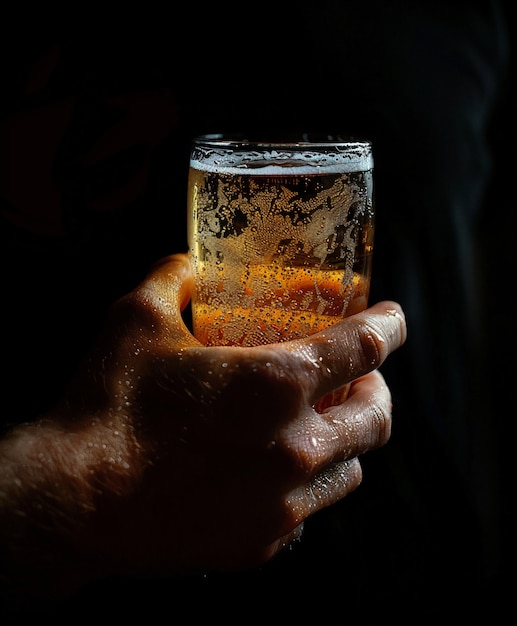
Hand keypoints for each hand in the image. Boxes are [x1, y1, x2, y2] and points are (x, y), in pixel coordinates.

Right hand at [0, 253, 405, 604]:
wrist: (71, 500)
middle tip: (358, 378)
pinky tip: (277, 475)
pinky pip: (309, 513)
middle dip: (378, 390)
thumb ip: (173, 277)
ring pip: (352, 470)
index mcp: (278, 384)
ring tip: (321, 425)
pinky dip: (307, 487)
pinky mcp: (260, 545)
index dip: (389, 327)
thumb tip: (189, 265)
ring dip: (347, 440)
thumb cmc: (108, 405)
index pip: (366, 346)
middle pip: (378, 417)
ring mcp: (283, 505)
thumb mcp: (137, 319)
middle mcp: (296, 447)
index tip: (393, 320)